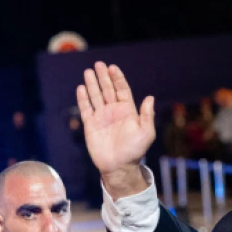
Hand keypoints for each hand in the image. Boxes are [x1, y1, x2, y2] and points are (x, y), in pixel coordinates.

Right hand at [76, 62, 155, 196]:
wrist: (119, 166)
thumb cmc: (135, 151)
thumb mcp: (146, 133)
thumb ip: (147, 115)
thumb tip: (150, 97)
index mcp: (127, 111)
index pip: (122, 90)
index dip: (118, 78)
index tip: (113, 68)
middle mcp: (114, 111)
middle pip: (108, 89)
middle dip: (103, 77)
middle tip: (99, 64)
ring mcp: (101, 117)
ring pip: (96, 96)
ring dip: (92, 84)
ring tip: (88, 71)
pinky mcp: (91, 125)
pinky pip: (86, 109)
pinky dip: (83, 99)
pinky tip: (81, 88)